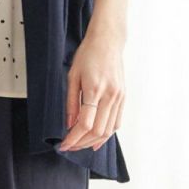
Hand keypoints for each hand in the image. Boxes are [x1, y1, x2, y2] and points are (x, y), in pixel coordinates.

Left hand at [58, 26, 124, 152]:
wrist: (108, 42)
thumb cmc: (88, 55)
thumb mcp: (72, 76)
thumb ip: (71, 102)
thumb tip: (69, 124)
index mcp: (95, 89)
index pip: (85, 124)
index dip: (73, 138)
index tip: (64, 145)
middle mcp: (110, 95)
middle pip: (97, 131)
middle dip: (82, 143)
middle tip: (70, 146)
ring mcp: (119, 97)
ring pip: (109, 130)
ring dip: (94, 142)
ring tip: (81, 144)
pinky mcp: (123, 97)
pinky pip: (117, 122)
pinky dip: (107, 134)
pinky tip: (97, 139)